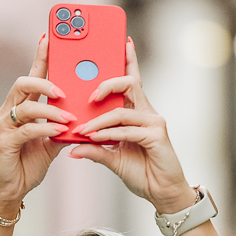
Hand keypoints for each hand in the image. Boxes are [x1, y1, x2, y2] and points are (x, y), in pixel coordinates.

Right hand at [0, 36, 71, 220]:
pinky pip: (25, 129)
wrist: (11, 189)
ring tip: (69, 117)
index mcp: (21, 106)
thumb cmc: (28, 162)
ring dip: (50, 109)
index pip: (32, 75)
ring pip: (25, 105)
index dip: (41, 56)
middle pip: (24, 83)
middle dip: (45, 81)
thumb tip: (85, 113)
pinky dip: (44, 128)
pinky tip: (59, 131)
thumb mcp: (52, 141)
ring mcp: (3, 126)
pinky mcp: (3, 142)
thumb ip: (64, 125)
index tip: (51, 37)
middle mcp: (8, 111)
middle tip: (65, 89)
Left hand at [68, 38, 195, 213]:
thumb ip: (95, 149)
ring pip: (123, 109)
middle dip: (107, 83)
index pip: (131, 81)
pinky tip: (95, 138)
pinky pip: (128, 129)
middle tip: (88, 96)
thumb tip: (72, 146)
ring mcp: (154, 123)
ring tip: (83, 128)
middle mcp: (148, 112)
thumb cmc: (141, 173)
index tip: (122, 41)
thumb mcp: (112, 159)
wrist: (163, 194)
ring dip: (99, 119)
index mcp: (138, 112)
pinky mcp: (157, 136)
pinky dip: (109, 134)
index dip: (128, 59)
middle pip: (129, 83)